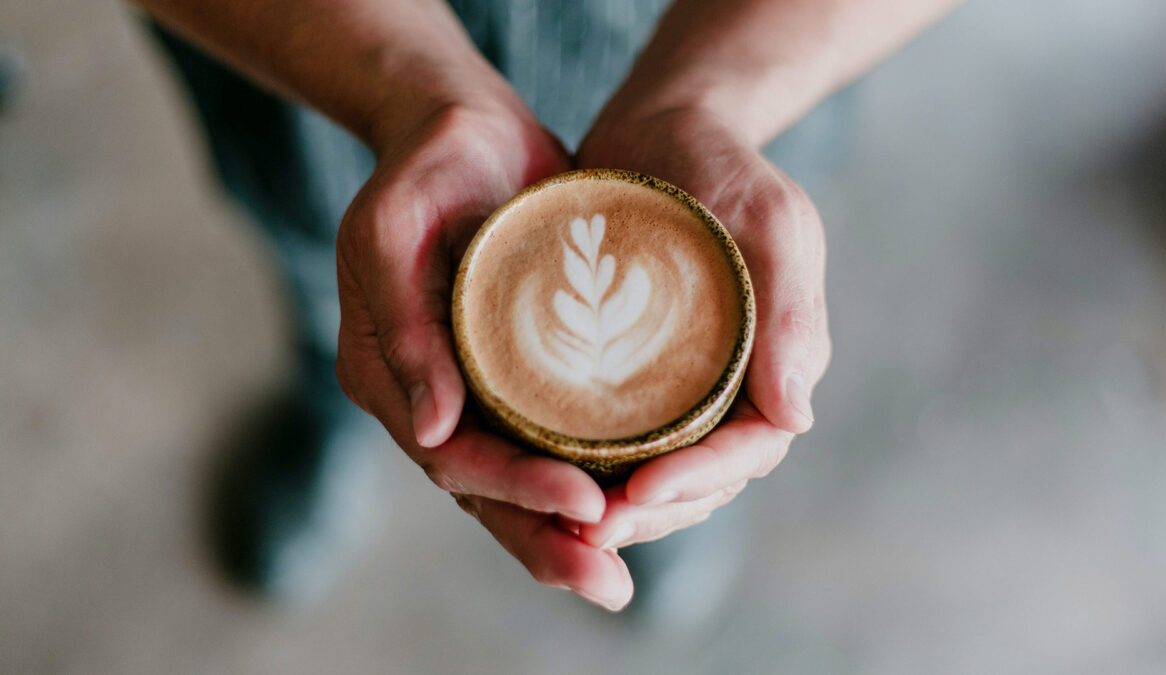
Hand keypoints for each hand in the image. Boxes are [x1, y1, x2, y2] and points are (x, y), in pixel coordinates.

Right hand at [336, 102, 632, 609]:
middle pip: (485, 491)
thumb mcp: (394, 225)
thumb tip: (430, 428)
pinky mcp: (516, 374)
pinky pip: (547, 442)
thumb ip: (401, 323)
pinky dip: (582, 479)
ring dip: (566, 532)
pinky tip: (630, 506)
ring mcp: (473, 391)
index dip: (515, 488)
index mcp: (387, 375)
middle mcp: (430, 397)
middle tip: (608, 584)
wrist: (466, 129)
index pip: (452, 456)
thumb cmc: (426, 165)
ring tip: (618, 575)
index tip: (582, 505)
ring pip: (517, 481)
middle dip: (545, 542)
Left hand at [574, 105, 831, 548]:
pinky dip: (586, 467)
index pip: (748, 450)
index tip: (639, 493)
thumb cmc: (725, 166)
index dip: (698, 480)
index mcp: (777, 365)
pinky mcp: (630, 373)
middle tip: (587, 532)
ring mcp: (681, 385)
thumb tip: (796, 416)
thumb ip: (793, 310)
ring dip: (614, 507)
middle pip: (701, 480)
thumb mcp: (771, 220)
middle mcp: (733, 387)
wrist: (665, 125)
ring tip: (560, 525)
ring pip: (656, 471)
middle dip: (649, 513)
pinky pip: (614, 437)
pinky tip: (540, 479)